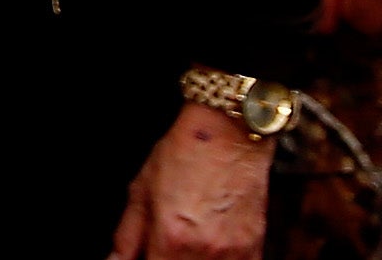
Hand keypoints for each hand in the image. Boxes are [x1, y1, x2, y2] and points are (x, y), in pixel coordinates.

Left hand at [113, 105, 269, 259]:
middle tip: (162, 247)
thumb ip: (126, 236)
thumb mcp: (140, 190)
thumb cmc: (184, 154)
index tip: (145, 253)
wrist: (230, 134)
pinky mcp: (254, 248)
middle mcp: (204, 250)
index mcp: (171, 237)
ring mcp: (234, 253)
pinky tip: (206, 248)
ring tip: (183, 245)